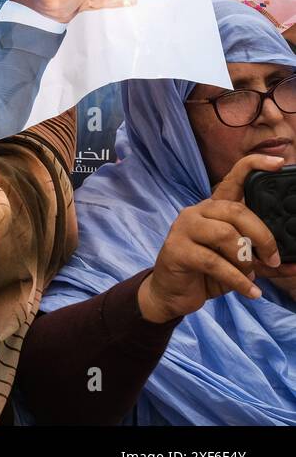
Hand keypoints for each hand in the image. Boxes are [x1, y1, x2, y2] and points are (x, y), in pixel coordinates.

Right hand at [137, 153, 295, 322]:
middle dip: (262, 236)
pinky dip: (238, 280)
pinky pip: (215, 262)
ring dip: (246, 260)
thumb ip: (264, 262)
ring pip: (225, 234)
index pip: (233, 179)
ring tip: (251, 276)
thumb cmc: (206, 273)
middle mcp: (197, 212)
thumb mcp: (240, 266)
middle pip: (236, 211)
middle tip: (273, 258)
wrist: (172, 293)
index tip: (280, 163)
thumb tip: (295, 265)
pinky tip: (250, 291)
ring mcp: (184, 229)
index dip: (254, 166)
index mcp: (214, 209)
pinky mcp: (177, 250)